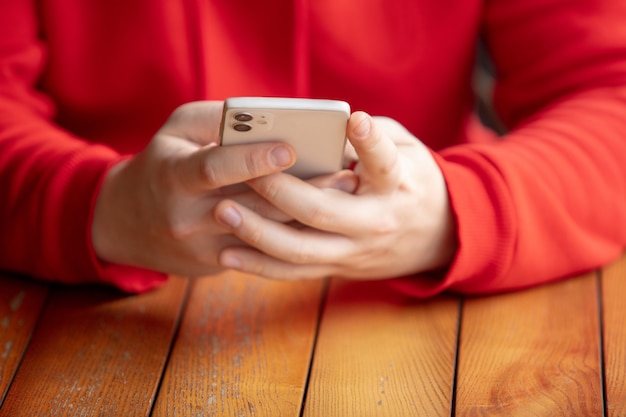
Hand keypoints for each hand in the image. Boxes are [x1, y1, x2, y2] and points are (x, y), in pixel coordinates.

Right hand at [91, 101, 353, 276]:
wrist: (126, 224)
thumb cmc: (161, 164)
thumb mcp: (175, 131)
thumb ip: (215, 118)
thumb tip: (268, 117)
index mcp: (173, 177)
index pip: (215, 169)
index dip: (252, 160)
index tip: (291, 149)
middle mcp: (186, 218)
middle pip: (253, 206)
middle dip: (302, 190)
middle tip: (345, 175)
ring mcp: (203, 248)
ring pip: (265, 234)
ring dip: (308, 216)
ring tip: (345, 197)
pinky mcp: (217, 264)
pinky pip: (262, 252)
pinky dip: (294, 234)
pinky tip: (323, 220)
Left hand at [215, 111, 456, 279]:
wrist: (439, 235)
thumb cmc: (413, 179)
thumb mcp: (406, 149)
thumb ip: (370, 136)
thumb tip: (321, 129)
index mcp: (398, 183)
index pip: (385, 162)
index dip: (370, 143)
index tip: (355, 120)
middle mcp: (376, 222)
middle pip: (323, 212)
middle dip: (280, 191)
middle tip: (247, 171)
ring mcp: (356, 250)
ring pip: (301, 250)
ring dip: (258, 233)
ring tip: (223, 212)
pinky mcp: (340, 267)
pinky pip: (295, 272)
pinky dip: (259, 266)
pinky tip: (227, 255)